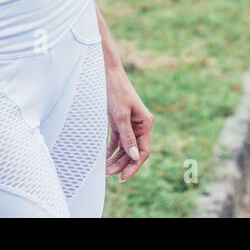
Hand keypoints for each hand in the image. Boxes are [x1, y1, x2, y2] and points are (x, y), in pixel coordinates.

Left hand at [105, 65, 152, 181]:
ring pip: (125, 147)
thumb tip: (133, 156)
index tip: (123, 177)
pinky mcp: (119, 121)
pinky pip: (117, 140)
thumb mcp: (120, 115)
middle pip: (133, 151)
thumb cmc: (115, 91)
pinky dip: (111, 149)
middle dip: (122, 164)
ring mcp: (129, 123)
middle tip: (108, 174)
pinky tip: (104, 158)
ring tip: (105, 169)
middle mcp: (140, 125)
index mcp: (145, 124)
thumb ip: (127, 137)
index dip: (134, 165)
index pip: (143, 151)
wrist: (106, 73)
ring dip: (116, 158)